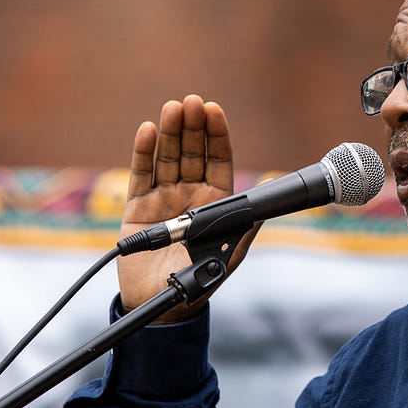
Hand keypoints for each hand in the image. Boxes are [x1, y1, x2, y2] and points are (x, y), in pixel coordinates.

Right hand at [117, 95, 256, 321]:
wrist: (162, 305)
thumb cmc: (200, 280)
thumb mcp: (230, 253)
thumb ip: (247, 227)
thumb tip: (269, 199)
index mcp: (215, 201)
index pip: (218, 160)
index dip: (217, 135)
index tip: (214, 110)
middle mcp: (190, 194)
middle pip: (192, 153)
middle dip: (193, 127)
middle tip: (192, 102)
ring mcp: (163, 198)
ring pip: (168, 158)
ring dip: (170, 132)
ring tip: (172, 109)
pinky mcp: (138, 207)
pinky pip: (141, 175)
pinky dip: (144, 152)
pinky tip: (149, 131)